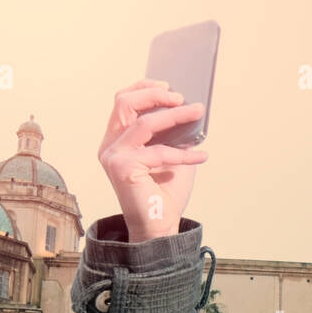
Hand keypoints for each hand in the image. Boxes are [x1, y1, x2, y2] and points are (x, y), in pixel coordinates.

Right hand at [98, 79, 208, 240]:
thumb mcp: (172, 154)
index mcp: (116, 140)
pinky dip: (184, 154)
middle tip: (180, 97)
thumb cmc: (164, 192)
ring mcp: (113, 156)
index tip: (168, 85)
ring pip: (143, 122)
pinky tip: (201, 157)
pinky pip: (158, 152)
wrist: (159, 226)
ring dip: (174, 115)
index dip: (143, 88)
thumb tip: (191, 107)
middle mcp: (110, 146)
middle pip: (124, 103)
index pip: (122, 102)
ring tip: (196, 113)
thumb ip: (174, 133)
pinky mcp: (122, 168)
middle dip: (155, 94)